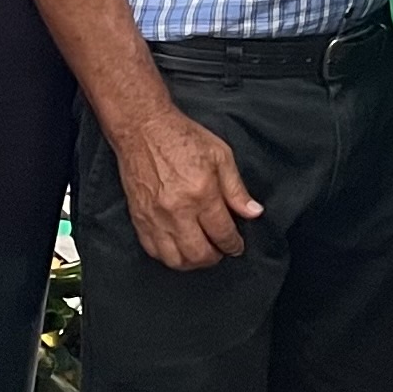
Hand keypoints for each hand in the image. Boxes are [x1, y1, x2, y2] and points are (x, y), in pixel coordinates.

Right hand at [117, 108, 262, 270]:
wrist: (143, 129)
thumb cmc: (181, 138)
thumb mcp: (220, 155)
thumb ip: (237, 189)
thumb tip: (253, 213)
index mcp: (202, 193)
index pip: (222, 233)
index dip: (233, 245)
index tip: (236, 246)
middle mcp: (177, 210)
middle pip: (199, 253)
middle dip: (215, 257)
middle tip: (220, 251)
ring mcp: (155, 217)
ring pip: (175, 259)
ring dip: (192, 262)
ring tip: (201, 252)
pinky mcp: (139, 219)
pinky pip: (154, 251)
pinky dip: (169, 256)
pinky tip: (179, 248)